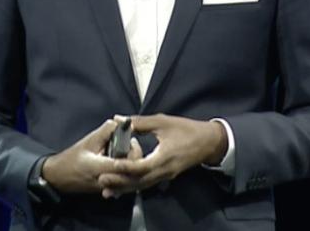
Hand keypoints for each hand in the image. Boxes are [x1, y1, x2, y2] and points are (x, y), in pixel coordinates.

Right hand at [40, 119, 142, 193]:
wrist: (59, 177)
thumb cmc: (72, 159)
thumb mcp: (88, 141)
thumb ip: (105, 131)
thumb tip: (120, 123)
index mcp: (101, 169)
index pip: (126, 164)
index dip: (134, 151)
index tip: (132, 140)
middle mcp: (108, 181)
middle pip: (132, 171)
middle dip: (135, 156)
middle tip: (132, 142)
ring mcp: (110, 187)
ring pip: (130, 176)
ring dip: (132, 162)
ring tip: (127, 148)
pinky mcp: (110, 189)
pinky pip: (125, 179)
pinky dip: (127, 168)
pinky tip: (121, 159)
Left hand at [97, 114, 226, 196]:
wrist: (208, 143)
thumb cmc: (186, 130)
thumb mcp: (163, 122)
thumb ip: (141, 122)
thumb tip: (120, 119)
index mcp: (164, 157)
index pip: (142, 167)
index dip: (126, 167)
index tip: (111, 165)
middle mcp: (164, 171)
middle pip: (139, 181)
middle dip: (120, 182)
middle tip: (101, 181)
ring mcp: (165, 176)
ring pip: (142, 186)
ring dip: (124, 187)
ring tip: (106, 189)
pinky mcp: (165, 177)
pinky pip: (147, 184)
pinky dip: (133, 186)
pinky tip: (122, 186)